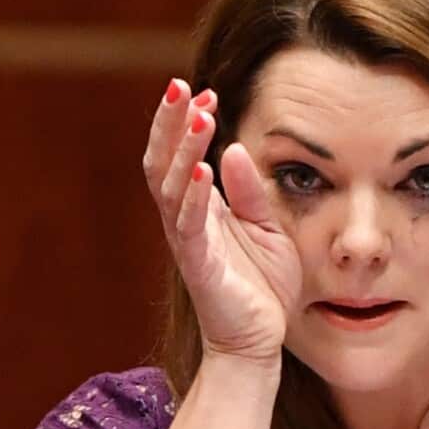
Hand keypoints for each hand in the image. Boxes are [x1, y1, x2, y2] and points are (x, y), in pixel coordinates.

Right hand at [143, 80, 300, 366]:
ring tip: (200, 117)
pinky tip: (203, 170)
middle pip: (162, 162)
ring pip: (171, 188)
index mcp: (199, 209)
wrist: (258, 343)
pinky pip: (190, 227)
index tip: (207, 92)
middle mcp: (185, 221)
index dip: (187, 123)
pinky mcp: (200, 267)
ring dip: (184, 150)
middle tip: (182, 86)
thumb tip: (234, 149)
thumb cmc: (261, 287)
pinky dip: (194, 197)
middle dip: (170, 123)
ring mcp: (188, 243)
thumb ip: (251, 191)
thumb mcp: (266, 227)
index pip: (180, 156)